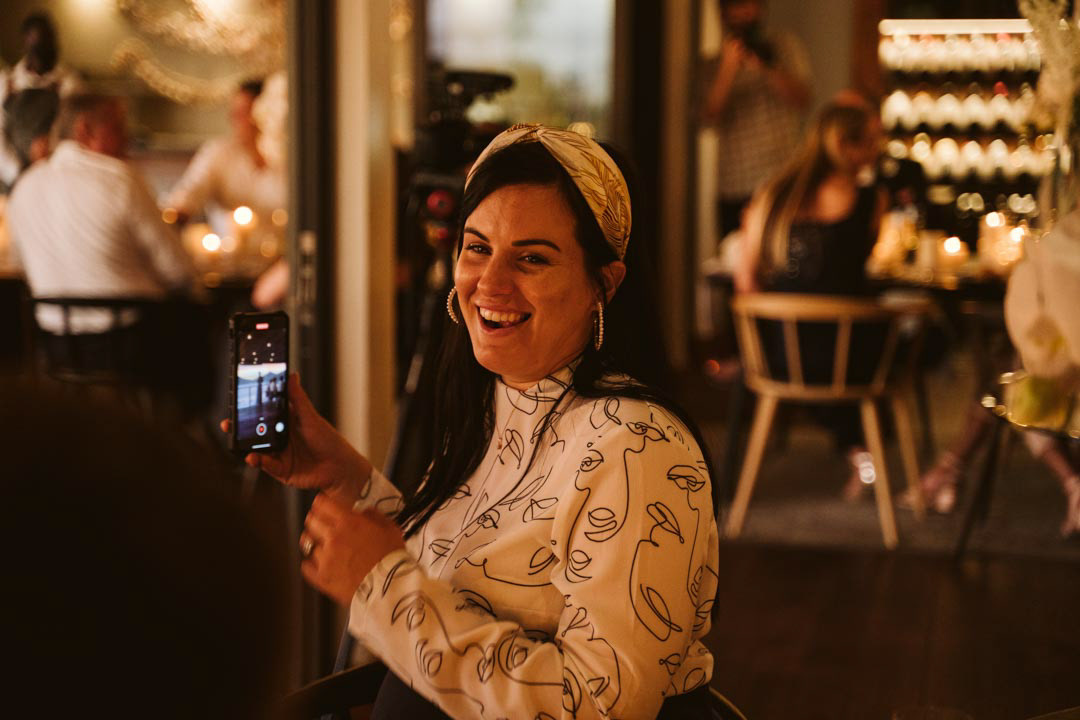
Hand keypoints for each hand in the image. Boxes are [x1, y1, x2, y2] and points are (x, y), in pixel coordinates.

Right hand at [220, 373, 369, 503]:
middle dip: (240, 429)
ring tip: (238, 443)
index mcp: (287, 423)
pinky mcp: (281, 470)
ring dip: (246, 446)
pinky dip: (258, 461)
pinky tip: (254, 458)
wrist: (340, 468)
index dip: (250, 411)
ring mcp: (280, 455)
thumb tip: (292, 375)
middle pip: (256, 433)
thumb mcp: (310, 417)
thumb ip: (298, 398)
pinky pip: (266, 465)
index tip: (236, 404)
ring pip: (257, 449)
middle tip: (228, 423)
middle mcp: (281, 438)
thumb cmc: (329, 440)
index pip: (264, 414)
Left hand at [299, 493, 405, 605]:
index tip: (324, 505)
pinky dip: (311, 564)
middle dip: (316, 520)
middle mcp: (332, 538)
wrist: (390, 588)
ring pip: (308, 543)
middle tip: (323, 524)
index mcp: (348, 522)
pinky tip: (321, 563)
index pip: (322, 503)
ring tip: (326, 547)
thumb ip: (374, 515)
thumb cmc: (391, 559)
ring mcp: (325, 558)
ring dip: (316, 543)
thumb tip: (364, 512)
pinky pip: (306, 566)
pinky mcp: (321, 577)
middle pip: (311, 520)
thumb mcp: (390, 529)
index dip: (322, 503)